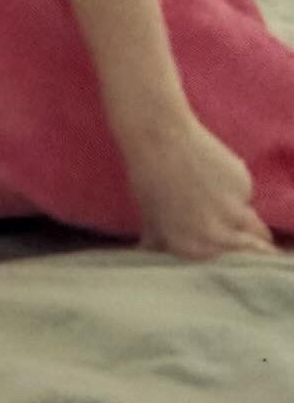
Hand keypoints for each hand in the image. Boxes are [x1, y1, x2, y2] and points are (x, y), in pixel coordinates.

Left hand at [126, 117, 276, 259]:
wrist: (158, 137)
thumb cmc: (148, 176)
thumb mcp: (149, 217)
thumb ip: (159, 244)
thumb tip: (148, 256)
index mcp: (193, 248)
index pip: (227, 265)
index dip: (231, 257)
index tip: (231, 250)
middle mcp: (217, 236)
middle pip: (253, 250)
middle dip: (249, 243)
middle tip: (236, 229)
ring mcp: (234, 211)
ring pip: (255, 226)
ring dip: (245, 218)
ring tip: (223, 199)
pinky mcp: (243, 186)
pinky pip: (247, 194)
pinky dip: (237, 187)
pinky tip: (215, 172)